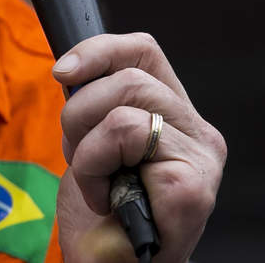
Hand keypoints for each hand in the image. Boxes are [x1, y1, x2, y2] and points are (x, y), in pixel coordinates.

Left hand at [51, 33, 225, 262]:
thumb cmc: (105, 215)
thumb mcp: (92, 141)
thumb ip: (96, 102)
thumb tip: (70, 69)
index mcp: (176, 114)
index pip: (144, 50)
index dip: (99, 49)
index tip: (63, 72)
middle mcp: (198, 131)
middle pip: (128, 76)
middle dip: (79, 114)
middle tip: (80, 157)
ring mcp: (201, 158)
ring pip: (122, 110)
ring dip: (86, 151)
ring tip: (97, 184)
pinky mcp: (193, 184)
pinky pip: (124, 139)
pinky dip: (95, 171)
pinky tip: (107, 201)